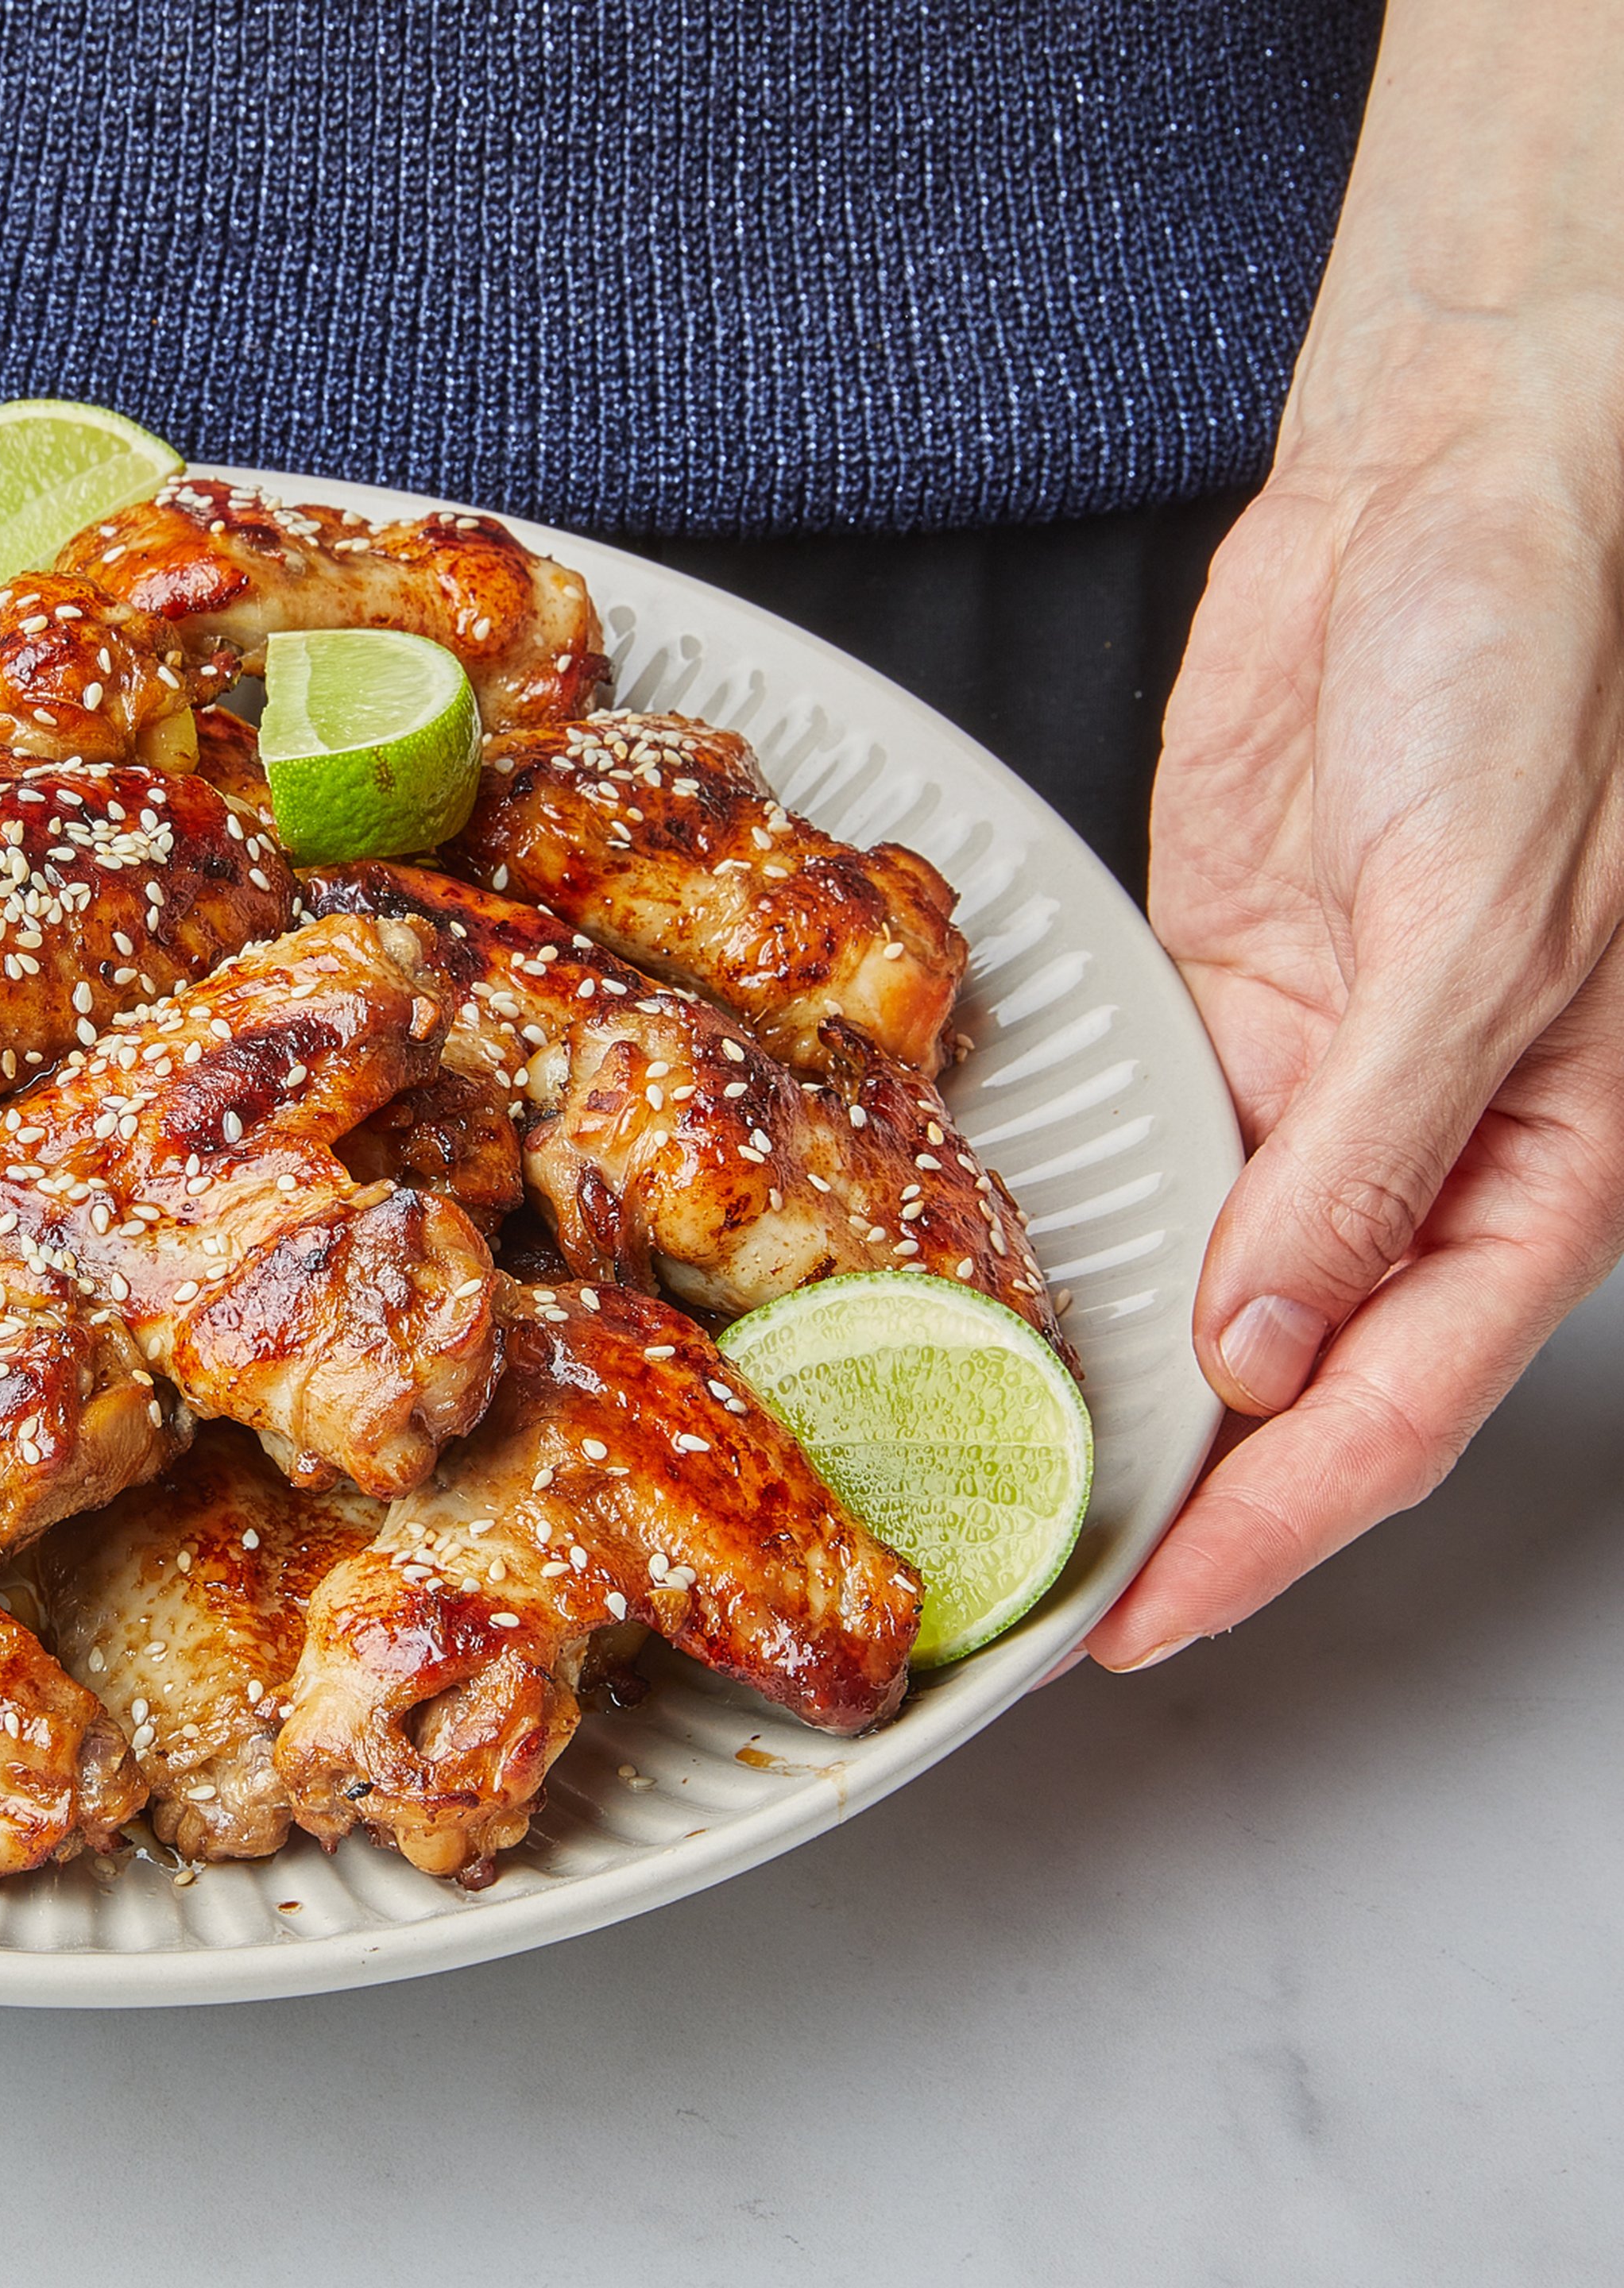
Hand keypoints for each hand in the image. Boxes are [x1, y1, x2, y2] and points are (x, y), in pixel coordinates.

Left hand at [1091, 0, 1623, 1667]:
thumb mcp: (1478, 919)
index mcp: (1553, 1161)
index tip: (1149, 1618)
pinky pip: (1165, 1147)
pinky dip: (1101, 1228)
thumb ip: (1373, 1148)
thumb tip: (1272, 1343)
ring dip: (1129, 1381)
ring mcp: (1324, 1073)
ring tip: (996, 1479)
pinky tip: (1011, 1296)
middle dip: (1186, 1493)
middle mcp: (1433, 1144)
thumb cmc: (1533, 662)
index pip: (1394, 1401)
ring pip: (1222, 1278)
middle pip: (1297, 1376)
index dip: (1270, 1530)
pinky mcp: (1235, 990)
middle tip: (1042, 1589)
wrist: (1456, 485)